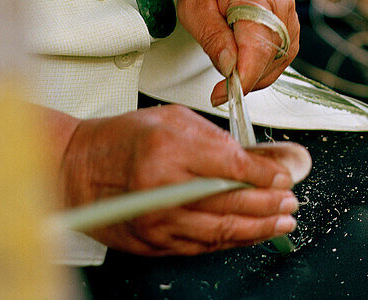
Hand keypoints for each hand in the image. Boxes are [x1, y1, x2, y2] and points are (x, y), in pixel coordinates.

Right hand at [59, 104, 298, 254]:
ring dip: (258, 228)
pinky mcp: (154, 244)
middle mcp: (165, 190)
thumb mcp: (173, 120)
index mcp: (170, 150)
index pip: (231, 166)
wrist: (77, 169)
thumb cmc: (122, 139)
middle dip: (269, 204)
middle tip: (290, 201)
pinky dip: (230, 240)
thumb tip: (260, 157)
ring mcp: (159, 222)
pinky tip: (249, 233)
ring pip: (222, 231)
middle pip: (232, 202)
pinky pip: (203, 246)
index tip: (285, 175)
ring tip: (281, 221)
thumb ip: (217, 139)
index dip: (265, 175)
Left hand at [176, 0, 299, 106]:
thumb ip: (210, 36)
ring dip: (249, 72)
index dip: (242, 76)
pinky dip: (258, 69)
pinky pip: (278, 64)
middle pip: (267, 58)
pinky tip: (241, 56)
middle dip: (241, 73)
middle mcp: (280, 6)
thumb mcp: (193, 4)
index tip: (222, 94)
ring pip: (274, 66)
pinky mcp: (292, 34)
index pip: (258, 44)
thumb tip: (229, 66)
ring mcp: (290, 20)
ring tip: (228, 50)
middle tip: (218, 68)